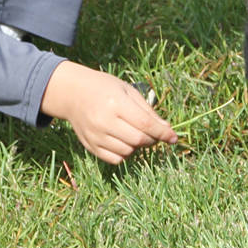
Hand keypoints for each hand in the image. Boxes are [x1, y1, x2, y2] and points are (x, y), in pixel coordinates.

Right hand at [41, 61, 177, 164]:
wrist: (73, 94)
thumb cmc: (104, 88)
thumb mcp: (128, 91)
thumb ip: (147, 111)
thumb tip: (167, 129)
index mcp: (116, 103)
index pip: (145, 124)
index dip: (163, 133)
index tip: (174, 138)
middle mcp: (104, 121)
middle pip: (138, 140)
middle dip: (152, 139)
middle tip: (154, 133)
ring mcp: (96, 135)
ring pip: (128, 151)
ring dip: (138, 146)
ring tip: (135, 133)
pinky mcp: (90, 146)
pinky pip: (115, 159)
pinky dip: (125, 153)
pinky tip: (124, 141)